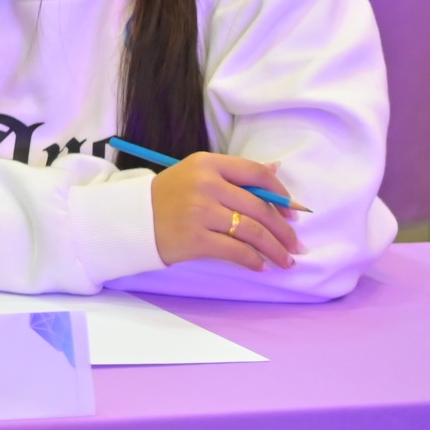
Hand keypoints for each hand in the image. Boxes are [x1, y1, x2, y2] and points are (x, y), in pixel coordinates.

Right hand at [152, 153, 300, 271]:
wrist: (133, 220)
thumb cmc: (169, 197)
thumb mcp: (198, 175)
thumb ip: (236, 174)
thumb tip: (277, 168)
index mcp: (206, 163)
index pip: (256, 174)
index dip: (281, 194)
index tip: (293, 213)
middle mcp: (204, 184)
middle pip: (259, 208)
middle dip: (283, 231)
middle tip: (296, 245)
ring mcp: (199, 211)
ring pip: (252, 232)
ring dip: (275, 250)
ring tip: (286, 261)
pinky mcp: (195, 238)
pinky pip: (236, 251)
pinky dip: (253, 261)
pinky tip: (261, 266)